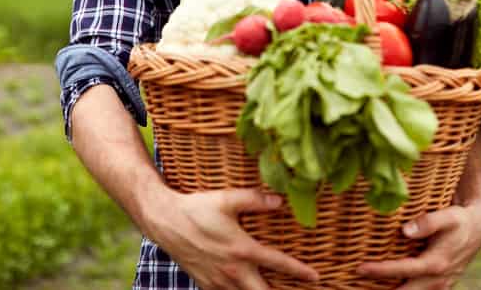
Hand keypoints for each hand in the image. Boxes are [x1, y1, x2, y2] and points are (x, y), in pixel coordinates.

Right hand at [144, 187, 319, 289]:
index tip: (315, 277)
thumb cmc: (197, 209)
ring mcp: (218, 281)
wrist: (165, 222)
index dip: (299, 271)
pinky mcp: (206, 284)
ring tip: (268, 288)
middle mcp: (233, 270)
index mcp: (242, 249)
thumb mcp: (226, 199)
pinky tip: (242, 286)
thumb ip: (254, 199)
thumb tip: (279, 201)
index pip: (278, 263)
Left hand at [355, 202, 480, 289]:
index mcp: (436, 264)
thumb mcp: (449, 216)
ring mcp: (437, 285)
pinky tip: (382, 285)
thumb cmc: (460, 220)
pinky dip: (399, 289)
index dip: (380, 271)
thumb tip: (405, 231)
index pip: (402, 270)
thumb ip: (428, 222)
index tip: (360, 268)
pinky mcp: (436, 285)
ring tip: (365, 286)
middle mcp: (436, 280)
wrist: (477, 230)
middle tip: (356, 283)